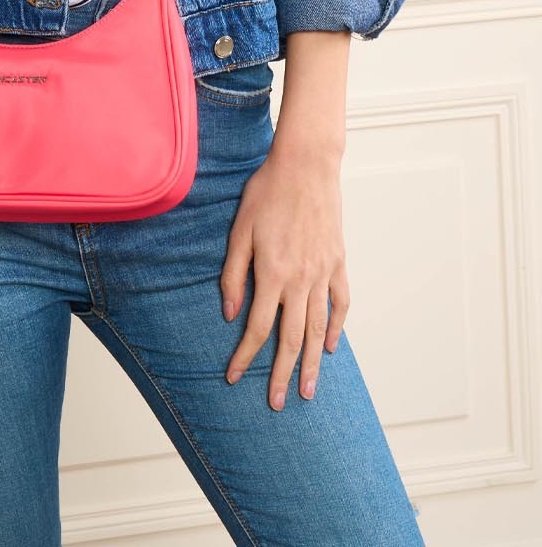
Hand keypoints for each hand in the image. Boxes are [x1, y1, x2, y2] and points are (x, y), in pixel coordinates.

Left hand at [219, 143, 347, 409]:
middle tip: (276, 404)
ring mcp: (323, 273)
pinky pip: (339, 303)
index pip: (256, 328)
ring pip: (318, 328)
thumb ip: (233, 274)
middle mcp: (300, 279)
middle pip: (291, 339)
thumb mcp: (239, 229)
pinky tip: (331, 346)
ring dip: (313, 363)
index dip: (245, 357)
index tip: (235, 378)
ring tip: (309, 392)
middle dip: (282, 374)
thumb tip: (230, 314)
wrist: (306, 165)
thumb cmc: (266, 192)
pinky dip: (336, 327)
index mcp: (271, 273)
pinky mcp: (338, 262)